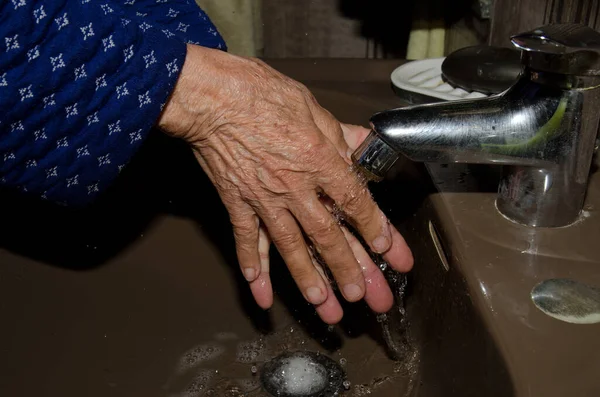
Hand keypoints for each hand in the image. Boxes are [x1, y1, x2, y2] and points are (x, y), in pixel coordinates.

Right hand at [158, 45, 412, 323]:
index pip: (355, 201)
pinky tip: (261, 293)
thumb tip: (363, 144)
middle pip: (327, 236)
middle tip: (366, 295)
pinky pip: (247, 241)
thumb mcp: (310, 105)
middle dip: (349, 268)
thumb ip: (339, 133)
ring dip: (310, 280)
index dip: (375, 228)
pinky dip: (253, 268)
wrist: (210, 96)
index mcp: (318, 159)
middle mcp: (294, 187)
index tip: (389, 250)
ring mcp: (264, 199)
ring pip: (291, 248)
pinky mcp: (237, 203)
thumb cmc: (259, 93)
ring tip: (326, 308)